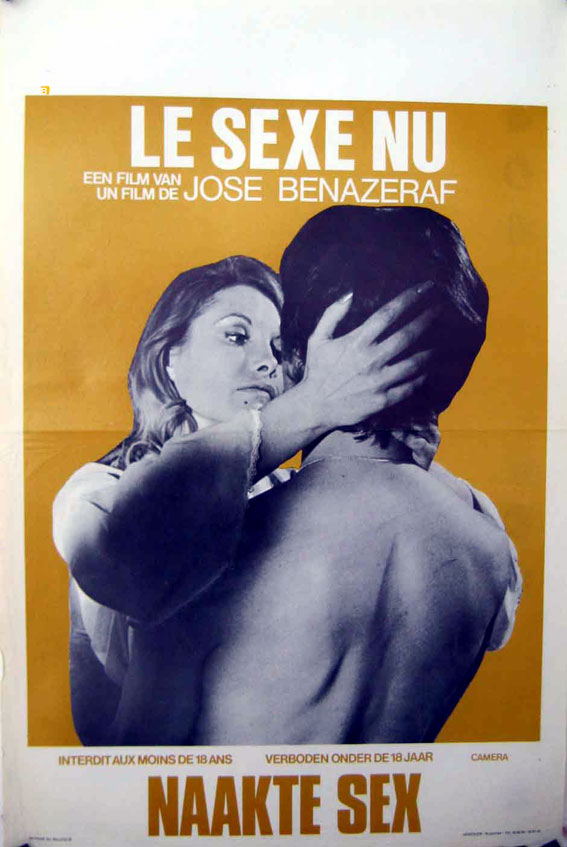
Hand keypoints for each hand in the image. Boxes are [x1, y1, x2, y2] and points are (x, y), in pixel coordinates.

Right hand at [299, 282, 436, 428]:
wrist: (314, 407)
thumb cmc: (316, 371)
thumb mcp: (317, 339)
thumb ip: (332, 314)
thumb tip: (349, 294)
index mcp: (357, 341)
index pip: (388, 314)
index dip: (409, 298)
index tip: (425, 288)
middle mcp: (371, 359)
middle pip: (407, 335)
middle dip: (428, 319)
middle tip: (441, 309)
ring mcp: (379, 381)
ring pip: (415, 362)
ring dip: (431, 350)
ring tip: (443, 340)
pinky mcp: (383, 400)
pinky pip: (409, 386)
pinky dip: (422, 377)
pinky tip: (429, 369)